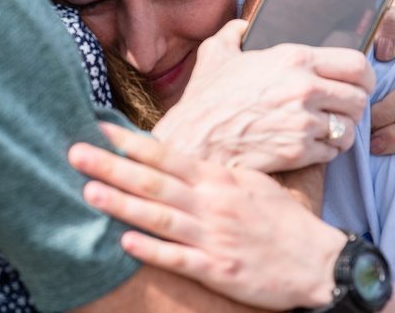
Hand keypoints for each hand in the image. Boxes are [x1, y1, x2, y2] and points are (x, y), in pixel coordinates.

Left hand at [69, 122, 346, 310]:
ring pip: (160, 217)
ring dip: (123, 204)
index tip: (99, 126)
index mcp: (218, 179)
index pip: (166, 155)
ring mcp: (214, 236)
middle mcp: (212, 203)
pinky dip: (152, 249)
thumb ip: (211, 173)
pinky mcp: (219, 269)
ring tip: (89, 191)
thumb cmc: (281, 220)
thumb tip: (175, 158)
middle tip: (74, 152)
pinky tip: (125, 242)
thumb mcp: (250, 183)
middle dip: (112, 166)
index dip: (130, 142)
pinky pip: (180, 258)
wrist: (319, 261)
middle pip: (154, 182)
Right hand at [152, 20, 372, 172]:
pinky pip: (333, 153)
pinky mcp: (299, 152)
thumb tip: (243, 26)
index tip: (359, 83)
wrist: (194, 140)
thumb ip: (234, 33)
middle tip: (341, 110)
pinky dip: (326, 151)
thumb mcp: (215, 54)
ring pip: (349, 128)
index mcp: (294, 58)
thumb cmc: (205, 98)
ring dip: (340, 130)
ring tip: (326, 130)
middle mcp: (305, 88)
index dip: (364, 76)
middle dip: (353, 106)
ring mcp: (304, 122)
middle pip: (359, 98)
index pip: (356, 63)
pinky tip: (311, 147)